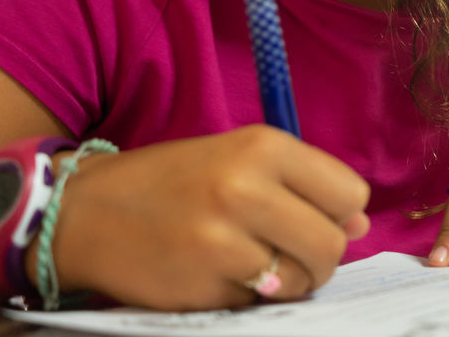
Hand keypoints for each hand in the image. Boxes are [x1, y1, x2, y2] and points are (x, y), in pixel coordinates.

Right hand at [29, 125, 369, 310]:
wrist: (86, 211)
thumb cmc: (174, 182)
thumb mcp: (241, 161)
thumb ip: (304, 187)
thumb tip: (361, 224)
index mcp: (264, 147)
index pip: (349, 194)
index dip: (340, 213)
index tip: (315, 217)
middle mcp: (246, 188)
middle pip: (332, 243)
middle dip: (321, 258)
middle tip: (291, 253)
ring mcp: (223, 240)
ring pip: (301, 280)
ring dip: (289, 282)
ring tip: (256, 264)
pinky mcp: (203, 284)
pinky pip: (257, 301)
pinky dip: (247, 294)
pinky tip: (218, 273)